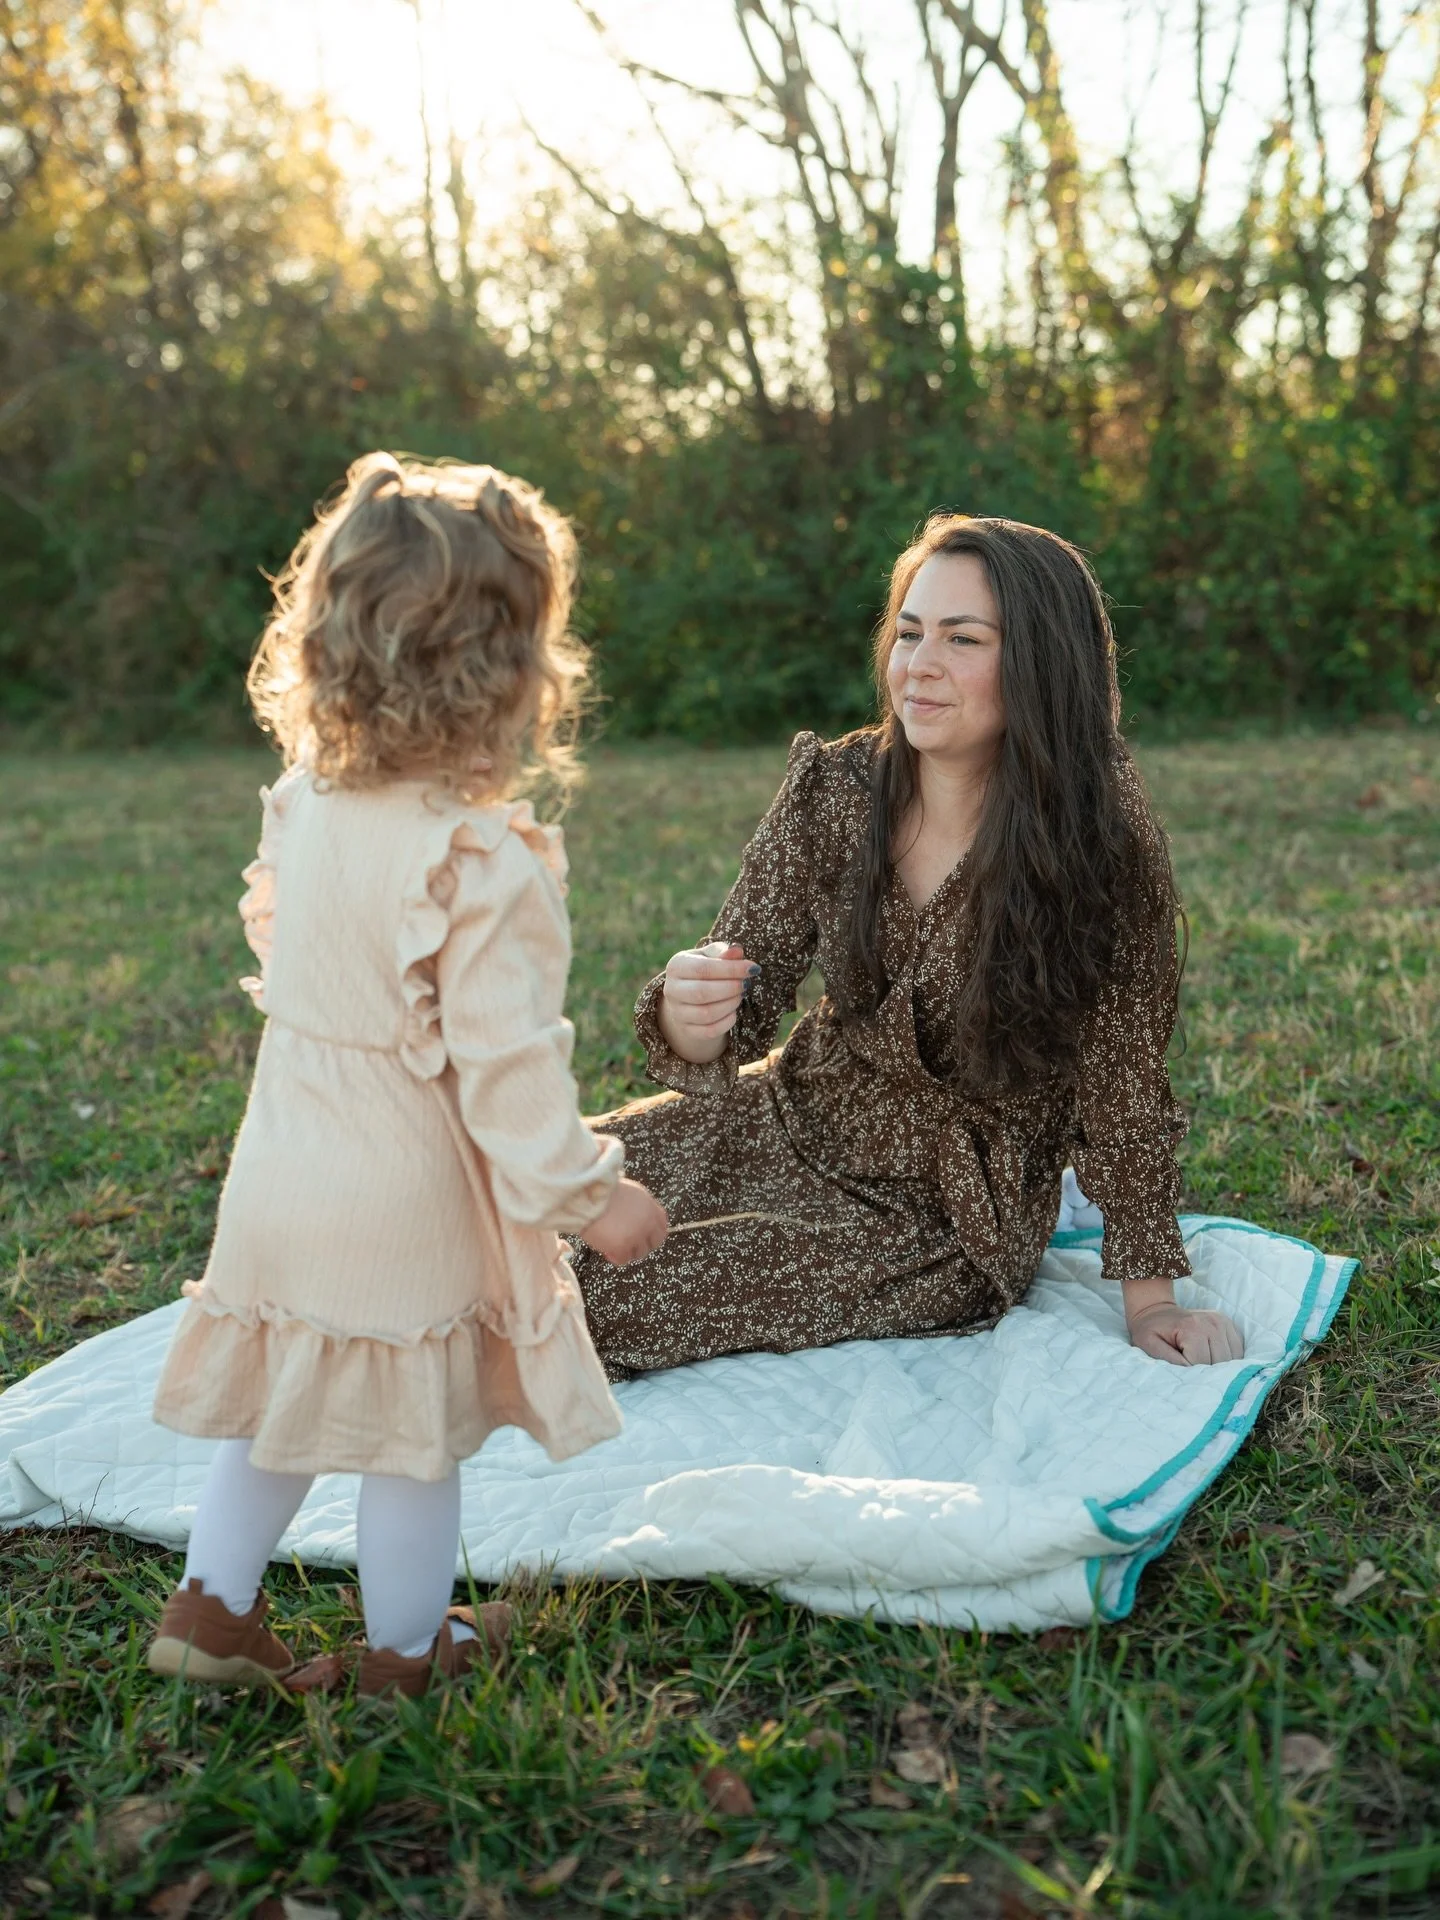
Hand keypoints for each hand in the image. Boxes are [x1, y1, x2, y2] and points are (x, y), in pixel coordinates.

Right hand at [578, 1177, 668, 1265]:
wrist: (585, 1196)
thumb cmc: (599, 1192)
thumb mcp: (627, 1193)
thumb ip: (637, 1207)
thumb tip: (636, 1221)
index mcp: (649, 1205)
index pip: (662, 1224)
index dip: (653, 1233)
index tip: (645, 1238)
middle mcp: (647, 1221)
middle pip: (655, 1242)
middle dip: (642, 1246)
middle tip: (628, 1246)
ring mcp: (636, 1235)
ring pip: (639, 1253)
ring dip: (628, 1252)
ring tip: (612, 1245)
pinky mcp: (623, 1246)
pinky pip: (624, 1260)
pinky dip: (615, 1257)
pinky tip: (606, 1251)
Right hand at [656, 941, 758, 1064]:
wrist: (690, 996)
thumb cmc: (705, 970)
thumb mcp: (712, 956)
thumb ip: (724, 952)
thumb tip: (737, 950)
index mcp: (676, 966)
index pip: (703, 969)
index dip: (731, 969)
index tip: (753, 969)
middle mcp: (671, 990)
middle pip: (702, 993)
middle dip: (731, 989)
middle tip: (746, 984)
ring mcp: (677, 1012)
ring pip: (707, 1014)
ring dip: (730, 1004)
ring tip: (739, 995)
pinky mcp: (687, 1029)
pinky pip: (710, 1031)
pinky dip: (727, 1021)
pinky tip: (733, 1011)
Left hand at [1127, 1302, 1244, 1365]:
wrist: (1155, 1310)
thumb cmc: (1150, 1331)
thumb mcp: (1148, 1346)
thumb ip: (1167, 1360)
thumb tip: (1191, 1373)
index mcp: (1193, 1328)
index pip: (1202, 1365)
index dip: (1190, 1373)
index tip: (1178, 1369)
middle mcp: (1212, 1323)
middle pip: (1220, 1364)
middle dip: (1205, 1371)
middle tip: (1187, 1365)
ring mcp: (1223, 1322)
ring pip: (1232, 1360)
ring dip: (1218, 1366)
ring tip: (1198, 1360)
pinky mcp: (1229, 1325)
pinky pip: (1238, 1351)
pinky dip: (1228, 1359)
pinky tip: (1211, 1357)